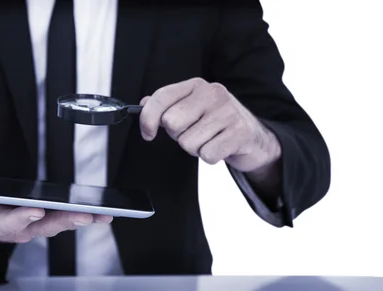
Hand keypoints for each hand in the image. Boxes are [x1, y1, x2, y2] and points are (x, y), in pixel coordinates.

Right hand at [0, 197, 112, 243]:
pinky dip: (86, 216)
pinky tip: (105, 212)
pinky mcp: (48, 219)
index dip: (22, 218)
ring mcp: (37, 225)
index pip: (10, 222)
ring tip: (103, 214)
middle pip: (44, 226)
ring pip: (61, 223)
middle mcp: (21, 228)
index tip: (35, 210)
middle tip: (83, 215)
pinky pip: (68, 218)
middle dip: (65, 221)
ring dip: (82, 220)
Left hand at [139, 78, 280, 172]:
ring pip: (188, 142)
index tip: (147, 133)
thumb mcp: (191, 109)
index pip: (161, 98)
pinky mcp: (240, 132)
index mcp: (197, 86)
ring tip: (209, 140)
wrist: (254, 137)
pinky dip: (210, 157)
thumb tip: (143, 104)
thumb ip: (167, 105)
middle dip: (178, 135)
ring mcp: (228, 111)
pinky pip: (207, 154)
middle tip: (194, 133)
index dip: (147, 119)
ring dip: (196, 148)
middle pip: (171, 123)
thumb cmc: (217, 123)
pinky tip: (220, 147)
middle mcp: (213, 93)